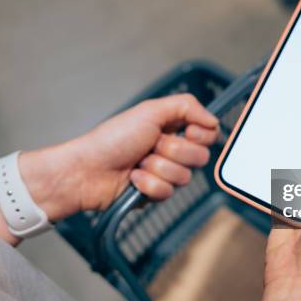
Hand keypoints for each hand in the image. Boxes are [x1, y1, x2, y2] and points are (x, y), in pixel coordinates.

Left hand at [20, 94, 218, 220]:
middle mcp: (171, 150)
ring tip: (138, 163)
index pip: (208, 133)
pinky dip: (148, 184)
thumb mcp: (149, 111)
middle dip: (173, 151)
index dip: (201, 134)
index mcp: (172, 127)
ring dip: (158, 168)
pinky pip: (168, 192)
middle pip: (200, 156)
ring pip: (185, 177)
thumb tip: (213, 119)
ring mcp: (164, 173)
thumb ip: (186, 106)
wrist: (87, 170)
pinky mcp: (155, 193)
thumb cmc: (112, 138)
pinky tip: (132, 179)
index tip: (187, 130)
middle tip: (151, 146)